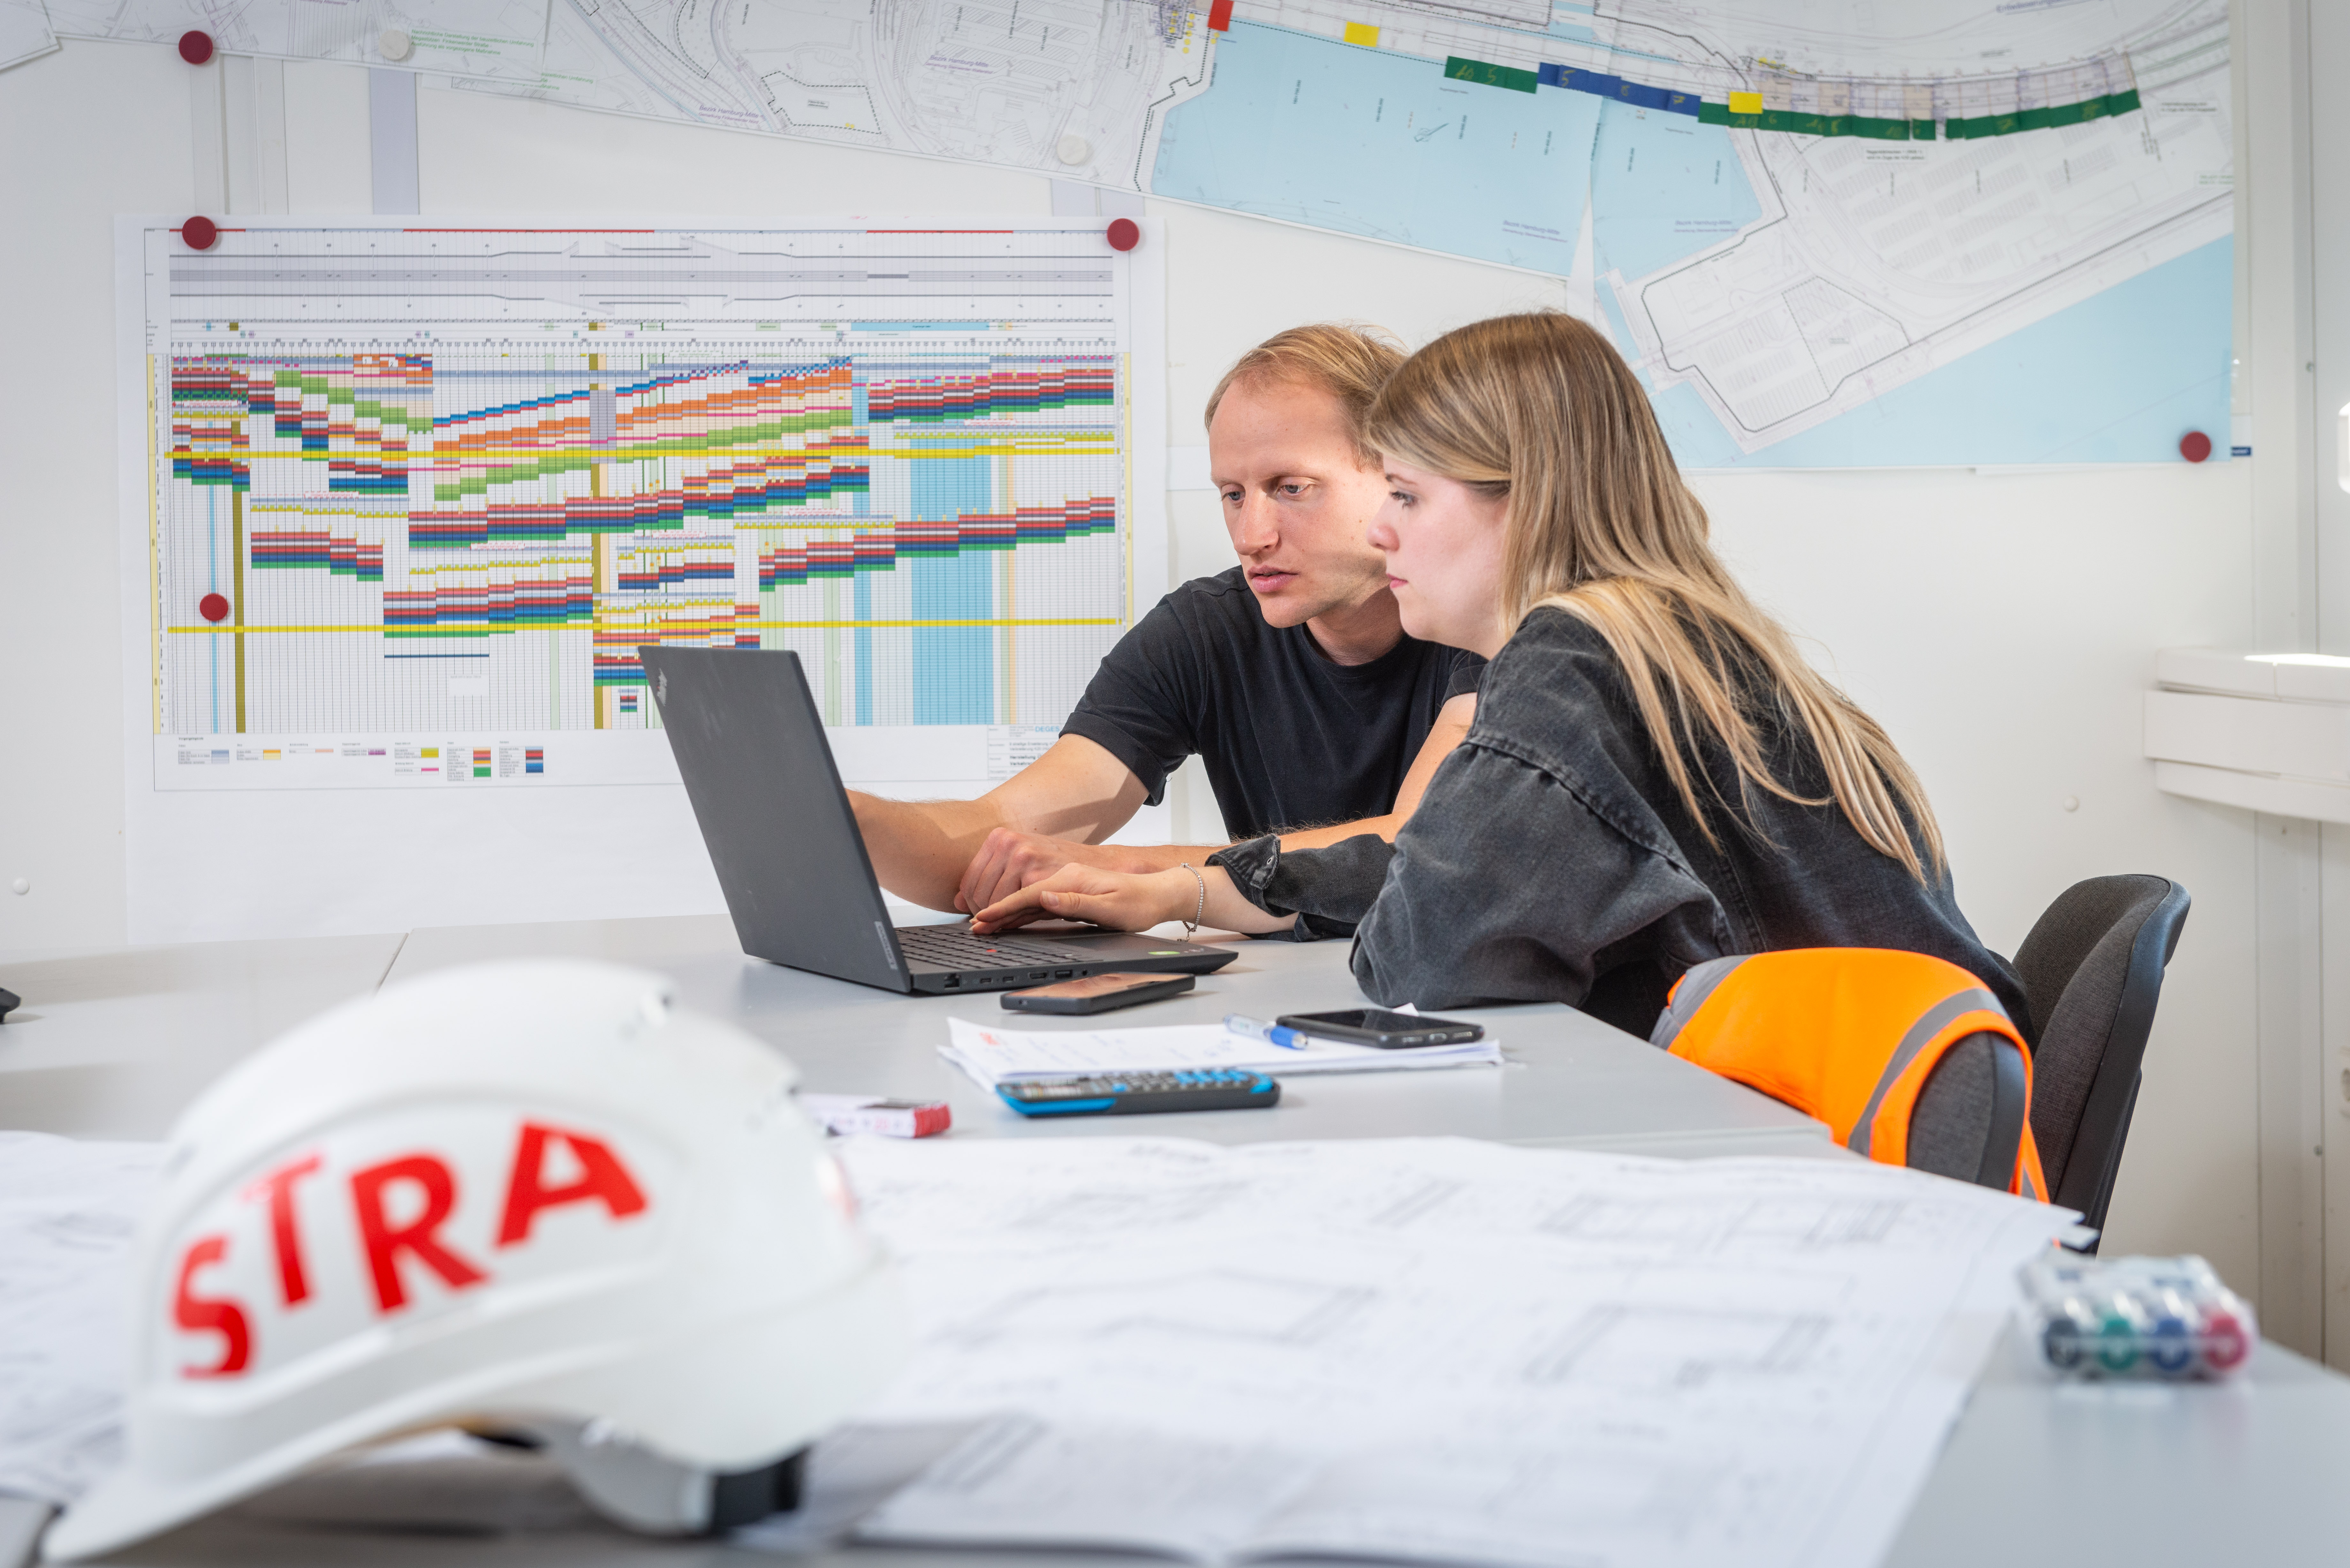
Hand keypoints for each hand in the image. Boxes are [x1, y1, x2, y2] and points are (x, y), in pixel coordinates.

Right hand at [955, 828, 1156, 913]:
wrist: (1156, 893)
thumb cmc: (1138, 903)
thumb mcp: (1111, 907)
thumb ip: (1076, 903)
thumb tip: (1044, 897)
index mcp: (1071, 878)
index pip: (1028, 893)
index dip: (1003, 907)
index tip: (984, 918)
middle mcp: (1063, 878)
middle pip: (1021, 894)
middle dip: (995, 909)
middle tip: (974, 925)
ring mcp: (1064, 885)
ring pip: (1026, 898)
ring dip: (1003, 911)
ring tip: (982, 924)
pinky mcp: (1067, 894)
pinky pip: (1037, 903)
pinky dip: (1019, 912)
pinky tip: (1007, 921)